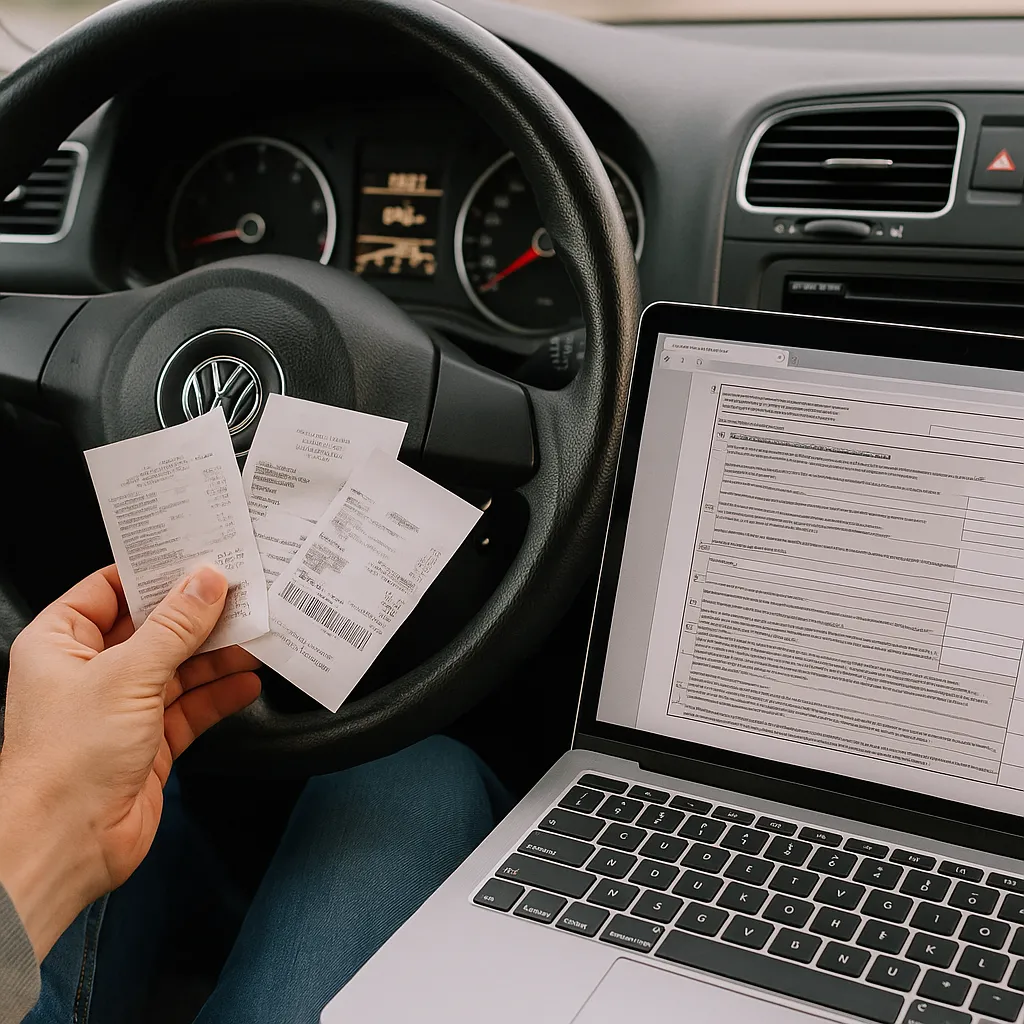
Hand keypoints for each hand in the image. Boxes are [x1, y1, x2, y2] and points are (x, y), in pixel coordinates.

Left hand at [0, 564, 260, 958]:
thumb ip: (174, 627)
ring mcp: (122, 708)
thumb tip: (205, 583)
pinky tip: (247, 681)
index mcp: (60, 643)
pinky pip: (192, 706)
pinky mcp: (150, 741)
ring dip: (217, 654)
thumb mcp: (127, 675)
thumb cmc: (64, 763)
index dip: (154, 571)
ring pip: (179, 667)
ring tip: (256, 635)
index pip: (112, 589)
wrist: (66, 845)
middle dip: (198, 615)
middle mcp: (89, 672)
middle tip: (241, 594)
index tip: (198, 556)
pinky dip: (220, 694)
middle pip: (154, 628)